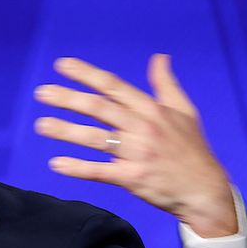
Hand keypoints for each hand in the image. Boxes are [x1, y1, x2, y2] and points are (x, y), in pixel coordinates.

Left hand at [33, 54, 237, 236]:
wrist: (205, 190)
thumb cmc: (192, 149)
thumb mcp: (185, 111)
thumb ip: (166, 84)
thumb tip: (160, 57)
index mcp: (152, 110)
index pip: (114, 87)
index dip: (87, 74)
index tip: (62, 65)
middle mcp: (143, 128)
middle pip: (99, 109)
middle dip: (68, 98)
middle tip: (41, 92)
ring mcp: (138, 153)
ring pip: (96, 138)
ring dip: (66, 130)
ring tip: (41, 124)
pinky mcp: (133, 178)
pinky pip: (101, 171)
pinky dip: (78, 168)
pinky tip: (56, 163)